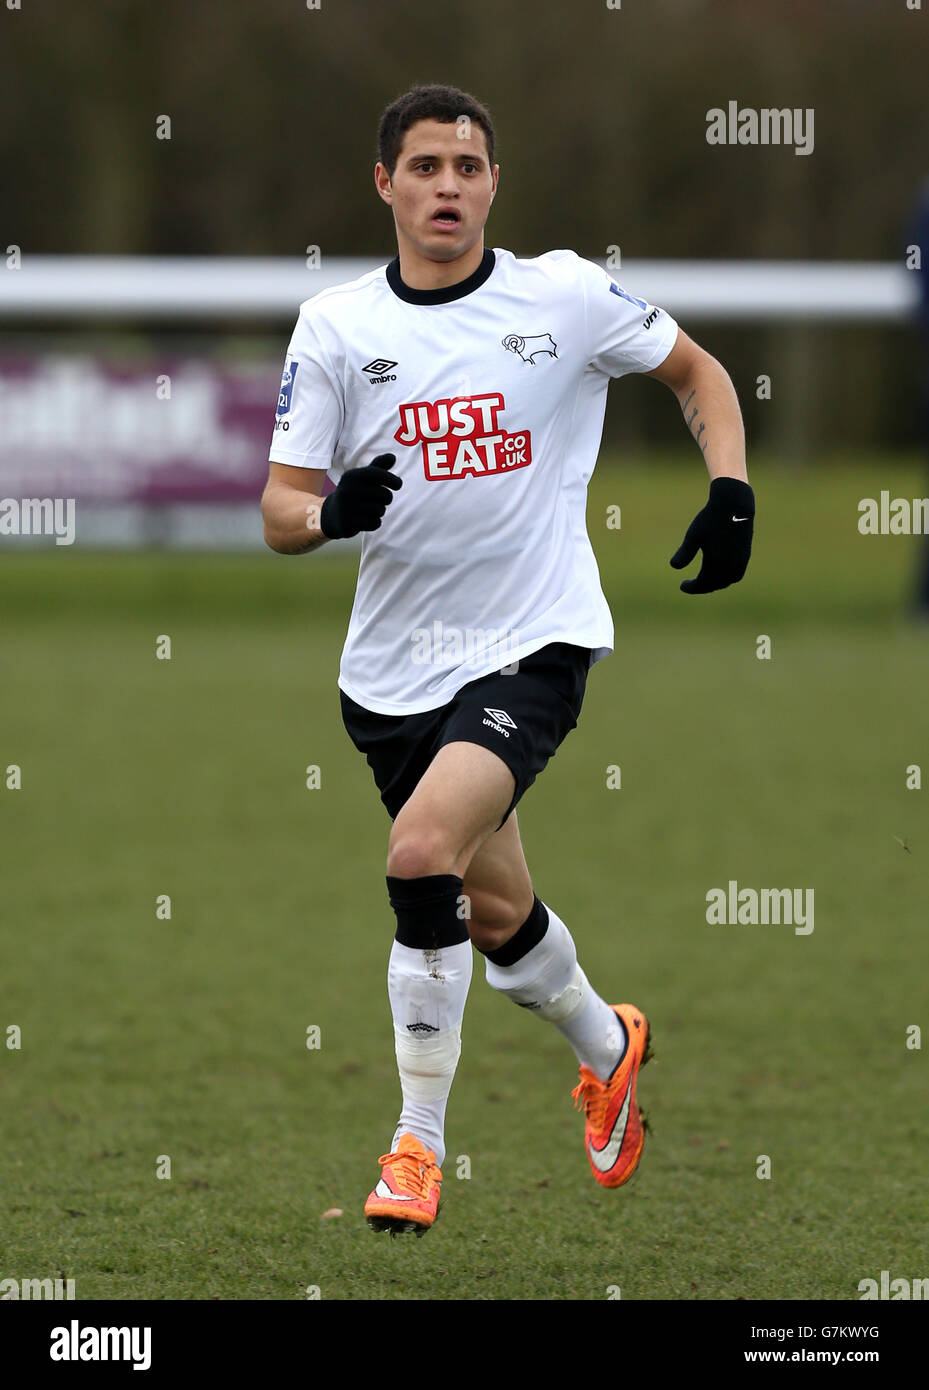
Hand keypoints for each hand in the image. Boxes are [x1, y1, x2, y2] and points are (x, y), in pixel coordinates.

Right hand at [319, 454, 401, 538]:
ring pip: (380, 510)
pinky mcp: (349, 523)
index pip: (378, 474)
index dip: (392, 479)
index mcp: (351, 476)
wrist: (333, 514)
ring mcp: (347, 507)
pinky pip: (375, 523)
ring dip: (380, 511)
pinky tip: (366, 519)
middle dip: (386, 498)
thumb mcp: (363, 477)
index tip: (398, 484)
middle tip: (378, 499)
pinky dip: (375, 522)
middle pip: (384, 495)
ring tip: (369, 509)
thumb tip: (392, 457)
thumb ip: (378, 466)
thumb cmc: (354, 491)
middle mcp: (348, 490)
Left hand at [670, 476, 753, 593]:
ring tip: (704, 581)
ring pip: (727, 581)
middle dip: (702, 587)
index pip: (703, 583)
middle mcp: (731, 564)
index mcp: (717, 561)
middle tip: (690, 585)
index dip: (692, 587)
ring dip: (715, 584)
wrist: (735, 504)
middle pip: (715, 584)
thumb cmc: (711, 518)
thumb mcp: (694, 535)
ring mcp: (741, 560)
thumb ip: (685, 552)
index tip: (682, 586)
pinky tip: (720, 573)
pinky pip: (736, 574)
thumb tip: (673, 566)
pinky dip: (727, 578)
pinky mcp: (746, 554)